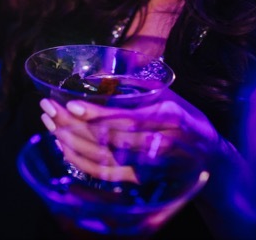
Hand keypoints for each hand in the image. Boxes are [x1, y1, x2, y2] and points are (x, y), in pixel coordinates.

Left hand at [40, 93, 220, 183]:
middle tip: (47, 107)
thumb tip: (101, 74)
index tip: (71, 104)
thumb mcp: (168, 95)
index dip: (98, 115)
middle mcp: (159, 145)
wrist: (208, 157)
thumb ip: (139, 87)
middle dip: (73, 124)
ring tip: (48, 121)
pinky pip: (103, 174)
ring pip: (102, 158)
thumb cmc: (186, 118)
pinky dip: (79, 160)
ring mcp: (149, 167)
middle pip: (109, 139)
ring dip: (70, 141)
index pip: (128, 119)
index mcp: (169, 118)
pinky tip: (62, 144)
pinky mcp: (140, 181)